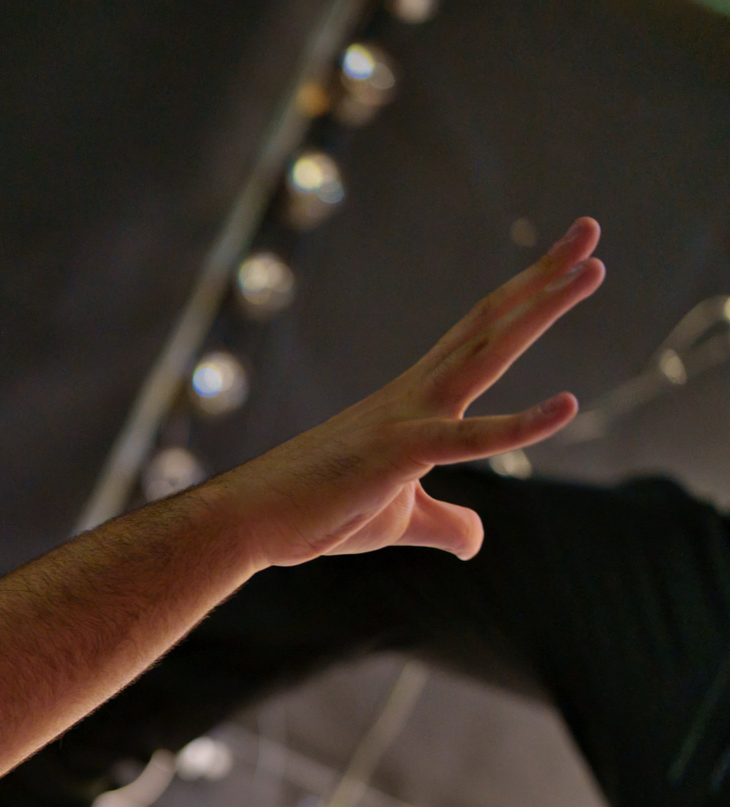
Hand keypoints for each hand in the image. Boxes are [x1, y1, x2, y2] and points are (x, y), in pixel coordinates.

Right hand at [211, 217, 604, 566]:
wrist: (249, 521)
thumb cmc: (314, 514)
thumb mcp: (396, 521)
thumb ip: (444, 522)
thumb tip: (475, 541)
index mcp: (415, 402)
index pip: (479, 338)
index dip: (524, 297)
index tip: (568, 261)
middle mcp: (414, 395)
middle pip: (489, 323)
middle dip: (542, 277)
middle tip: (589, 231)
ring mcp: (406, 419)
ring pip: (486, 353)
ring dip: (540, 309)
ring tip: (592, 269)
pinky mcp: (398, 456)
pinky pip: (468, 440)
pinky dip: (521, 423)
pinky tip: (568, 404)